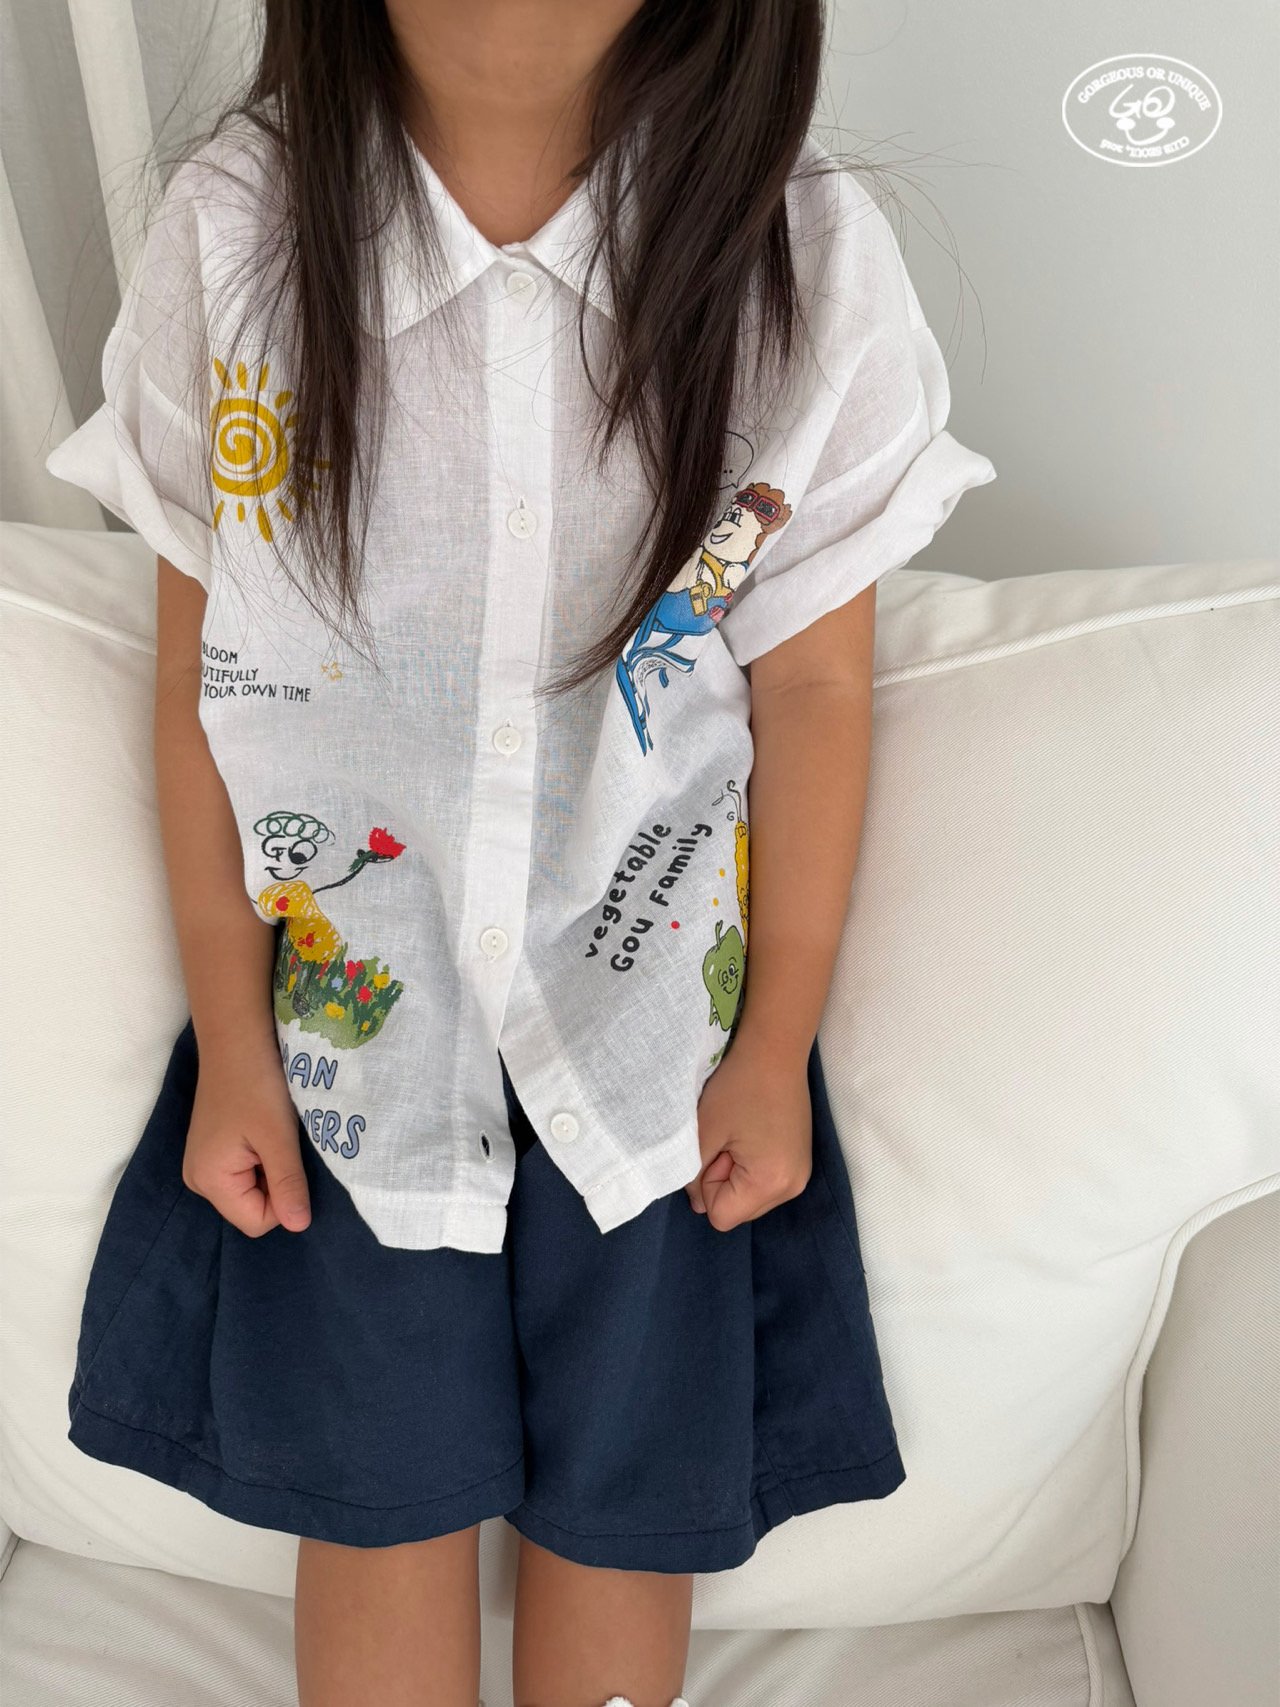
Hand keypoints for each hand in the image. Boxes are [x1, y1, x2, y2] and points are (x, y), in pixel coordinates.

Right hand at [182, 1053, 311, 1236]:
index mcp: (209, 1181)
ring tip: (271, 1134)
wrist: (237, 1040)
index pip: (257, 1222)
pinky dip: (261, 1158)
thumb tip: (299, 1227)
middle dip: (275, 1184)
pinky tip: (263, 1130)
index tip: (289, 1159)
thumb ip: (288, 1184)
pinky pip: (244, 1172)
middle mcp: (198, 1180)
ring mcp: (202, 1165)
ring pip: (251, 1190)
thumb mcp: (279, 1137)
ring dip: (270, 1169)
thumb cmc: (258, 1084)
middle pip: (251, 1209)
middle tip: (280, 1143)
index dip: (283, 1200)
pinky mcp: (212, 1150)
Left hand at [685, 1043, 812, 1230]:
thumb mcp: (705, 1132)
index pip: (721, 1217)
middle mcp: (793, 1187)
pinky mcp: (800, 1162)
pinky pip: (764, 1182)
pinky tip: (752, 1133)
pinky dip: (750, 1165)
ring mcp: (801, 1175)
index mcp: (771, 1183)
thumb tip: (698, 1202)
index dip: (707, 1185)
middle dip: (722, 1181)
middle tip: (728, 1138)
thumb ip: (694, 1175)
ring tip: (741, 1134)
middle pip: (738, 1210)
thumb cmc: (738, 1087)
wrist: (775, 1050)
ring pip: (749, 1197)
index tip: (716, 1148)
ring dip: (736, 1173)